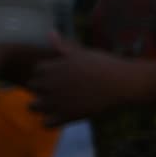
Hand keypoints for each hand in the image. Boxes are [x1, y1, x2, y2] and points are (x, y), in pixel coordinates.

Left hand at [23, 39, 151, 126]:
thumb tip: (50, 32)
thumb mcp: (83, 53)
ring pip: (33, 106)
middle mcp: (50, 84)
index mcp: (53, 67)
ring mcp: (57, 101)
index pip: (36, 71)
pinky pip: (46, 124)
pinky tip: (63, 117)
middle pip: (32, 87)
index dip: (47, 74)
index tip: (61, 76)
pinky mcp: (67, 116)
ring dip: (42, 106)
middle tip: (62, 90)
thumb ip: (63, 46)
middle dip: (42, 89)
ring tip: (58, 105)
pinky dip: (51, 122)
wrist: (123, 83)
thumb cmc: (106, 65)